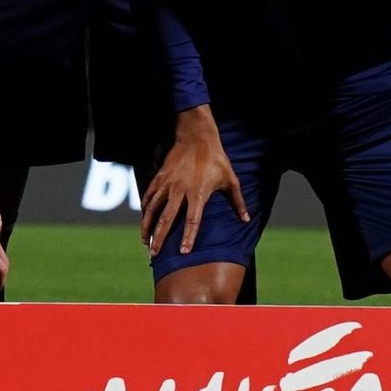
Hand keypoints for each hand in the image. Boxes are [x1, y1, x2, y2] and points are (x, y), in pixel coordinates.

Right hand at [141, 106, 247, 256]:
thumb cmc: (216, 159)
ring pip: (153, 208)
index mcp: (198, 194)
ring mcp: (168, 183)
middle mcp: (180, 191)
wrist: (197, 137)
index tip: (183, 252)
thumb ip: (237, 202)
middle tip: (153, 254)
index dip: (187, 237)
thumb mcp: (230, 179)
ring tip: (145, 240)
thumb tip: (246, 220)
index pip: (192, 221)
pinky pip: (149, 195)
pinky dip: (145, 208)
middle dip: (159, 237)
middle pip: (167, 219)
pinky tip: (144, 218)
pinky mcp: (160, 176)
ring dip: (147, 225)